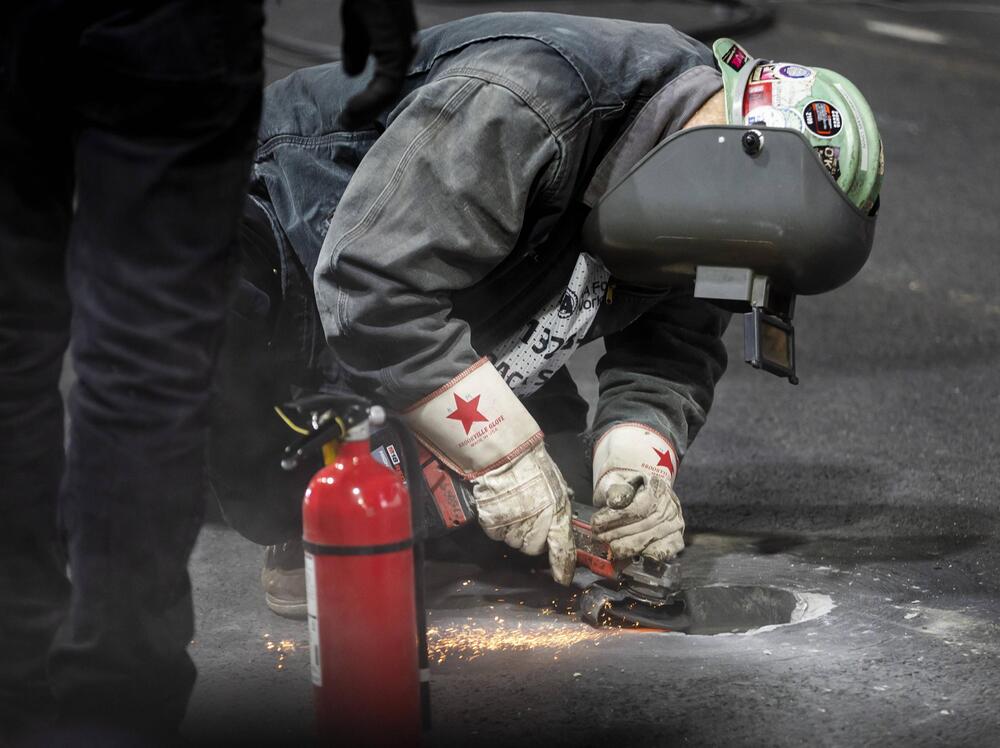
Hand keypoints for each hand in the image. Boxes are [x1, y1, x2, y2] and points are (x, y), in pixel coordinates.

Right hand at [340, 0, 416, 127]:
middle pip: (392, 93)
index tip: (351, 113)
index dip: (370, 100)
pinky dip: (367, 103)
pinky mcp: (397, 53)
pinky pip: (385, 88)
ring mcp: (404, 53)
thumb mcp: (356, 25)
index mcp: (399, 46)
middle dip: (370, 112)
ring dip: (367, 112)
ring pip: (389, 95)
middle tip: (349, 124)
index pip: (390, 83)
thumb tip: (351, 72)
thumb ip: (356, 49)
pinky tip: (352, 110)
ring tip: (347, 121)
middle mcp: (406, 51)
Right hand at [402, 358, 576, 584]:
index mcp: (556, 511)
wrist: (504, 452)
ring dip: (514, 531)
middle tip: (528, 517)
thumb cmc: (531, 465)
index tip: (562, 578)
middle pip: (533, 549)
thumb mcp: (556, 485)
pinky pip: (496, 534)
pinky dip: (497, 525)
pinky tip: (500, 507)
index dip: (562, 566)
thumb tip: (561, 528)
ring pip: (513, 543)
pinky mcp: (492, 522)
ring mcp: (513, 523)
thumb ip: (559, 509)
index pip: (561, 547)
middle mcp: (536, 521)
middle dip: (532, 537)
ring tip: (513, 507)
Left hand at [591, 471, 683, 561]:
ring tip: (607, 546)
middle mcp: (670, 506)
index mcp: (657, 487)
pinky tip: (631, 557)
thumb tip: (614, 500)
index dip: (616, 517)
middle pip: (644, 525)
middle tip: (598, 537)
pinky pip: (664, 552)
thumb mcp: (616, 481)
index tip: (596, 522)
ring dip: (626, 546)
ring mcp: (674, 523)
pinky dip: (647, 556)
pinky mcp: (674, 539)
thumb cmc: (626, 489)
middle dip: (617, 534)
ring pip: (651, 540)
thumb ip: (615, 488)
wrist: (639, 494)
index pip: (638, 507)